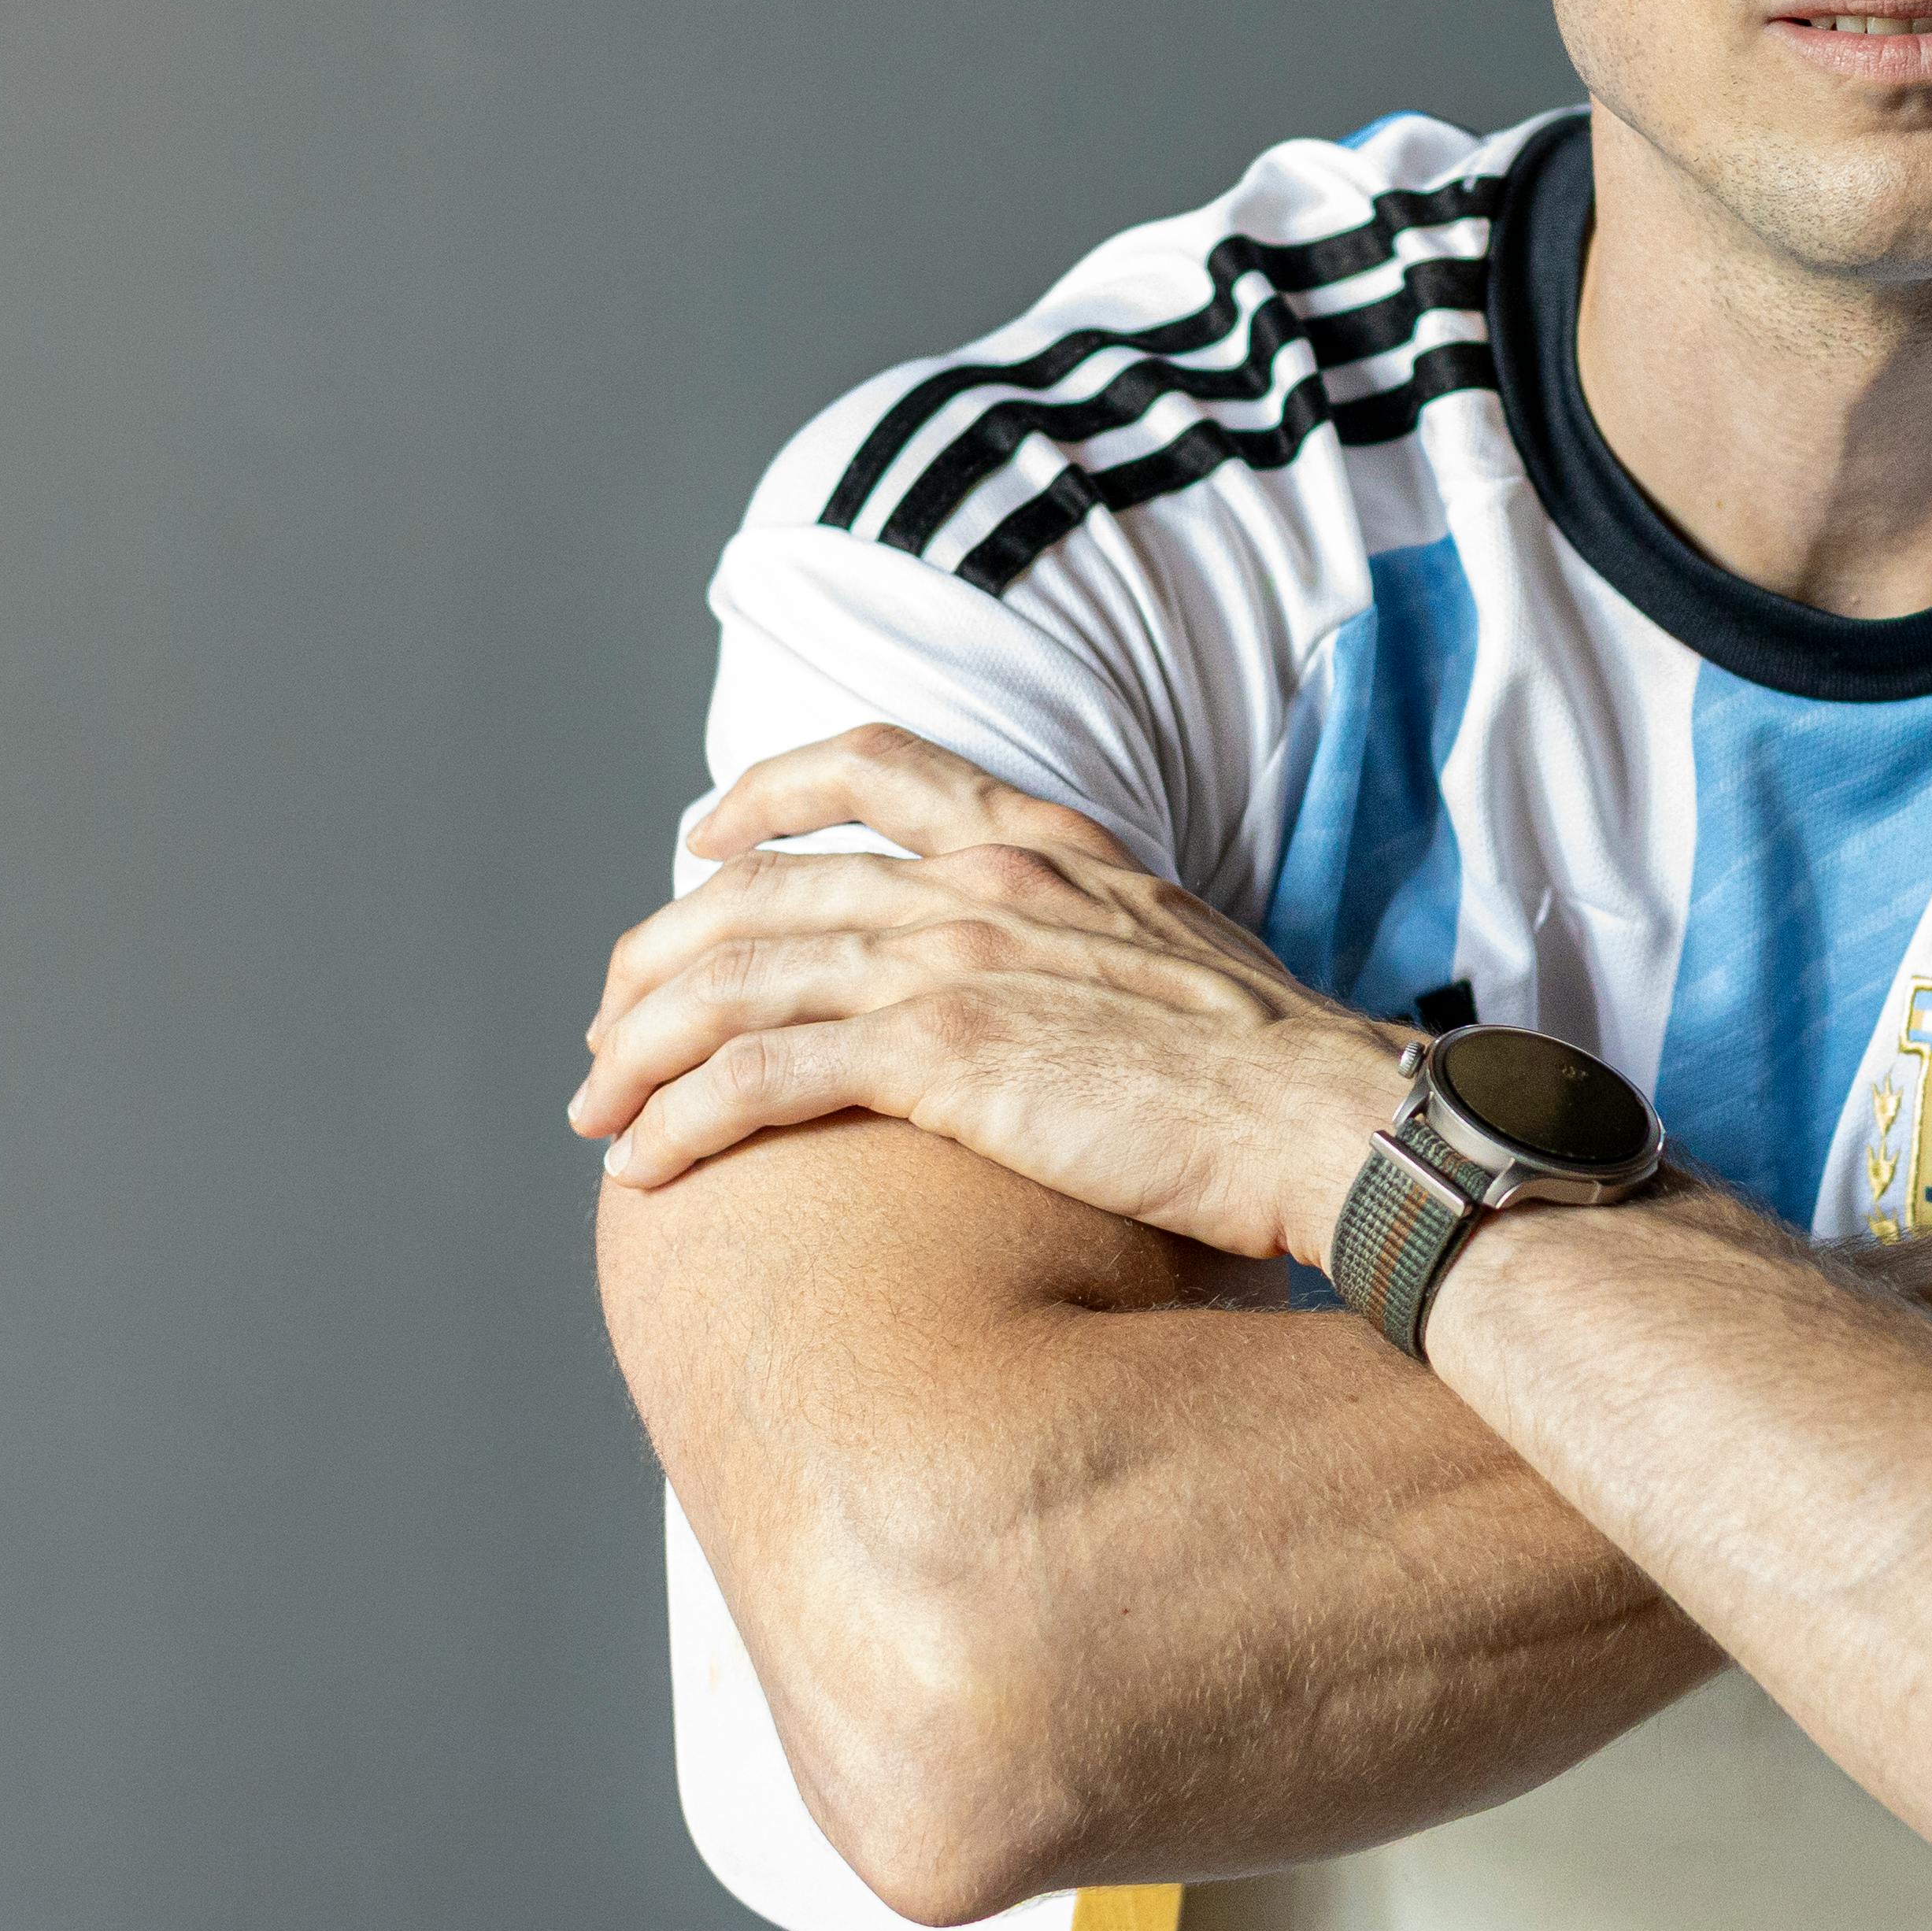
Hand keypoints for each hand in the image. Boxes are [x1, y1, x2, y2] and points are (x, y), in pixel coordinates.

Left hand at [571, 725, 1403, 1264]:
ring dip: (639, 1048)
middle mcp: (984, 882)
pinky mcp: (943, 1059)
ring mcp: (958, 962)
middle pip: (760, 888)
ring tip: (597, 1111)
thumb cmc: (1275, 1074)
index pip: (875, 765)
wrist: (1334, 1122)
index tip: (708, 841)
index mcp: (1044, 844)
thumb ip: (1090, 939)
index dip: (769, 792)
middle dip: (657, 959)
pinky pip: (761, 1077)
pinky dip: (682, 1117)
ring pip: (734, 980)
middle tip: (613, 1026)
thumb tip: (1051, 989)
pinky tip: (645, 1165)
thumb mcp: (1176, 957)